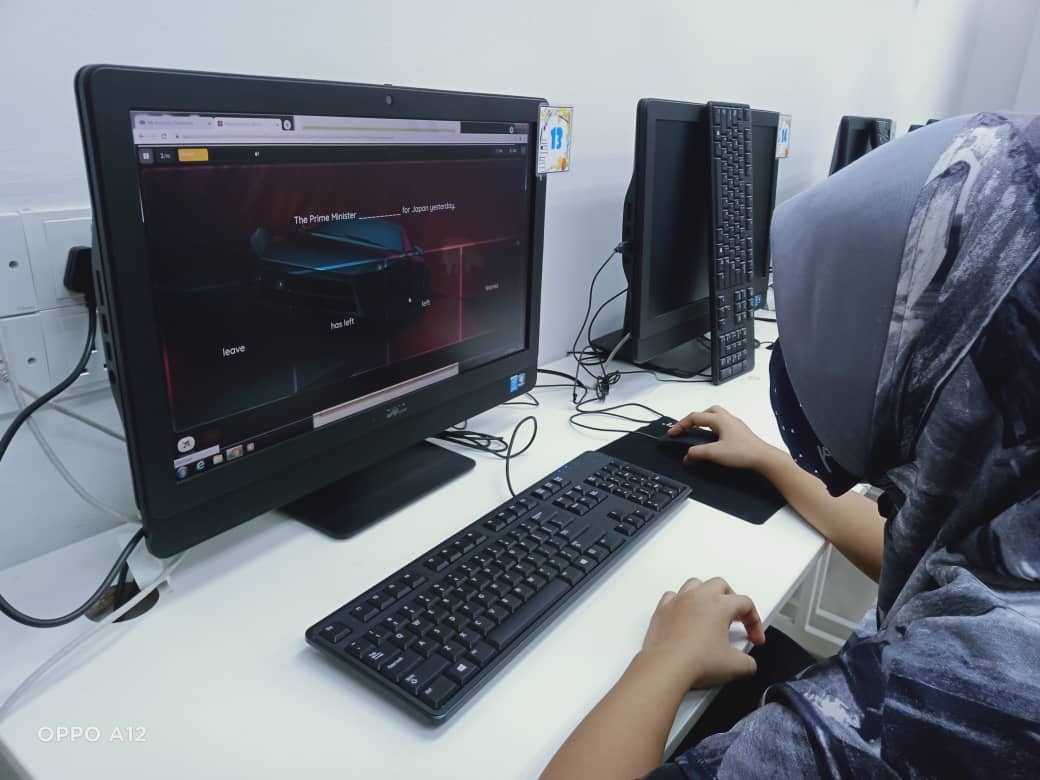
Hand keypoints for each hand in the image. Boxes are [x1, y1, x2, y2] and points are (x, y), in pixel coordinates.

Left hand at [639, 577, 765, 689]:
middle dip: (731, 599)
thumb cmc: (697, 661)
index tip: (754, 637)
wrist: (666, 667)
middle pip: (720, 585)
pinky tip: (685, 616)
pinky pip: (673, 596)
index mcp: (720, 605)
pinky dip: (681, 603)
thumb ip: (749, 662)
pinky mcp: (662, 611)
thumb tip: (747, 664)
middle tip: (735, 618)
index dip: (754, 622)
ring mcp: (678, 601)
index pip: (745, 604)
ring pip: (695, 585)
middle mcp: (698, 597)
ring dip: (706, 595)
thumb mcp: (736, 667)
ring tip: (711, 612)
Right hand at [668, 405, 776, 470]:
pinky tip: (713, 441)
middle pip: (706, 412)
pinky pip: (723, 426)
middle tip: (686, 428)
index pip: (694, 417)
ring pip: (716, 417)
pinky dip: (714, 430)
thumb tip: (687, 455)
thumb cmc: (745, 452)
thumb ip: (697, 453)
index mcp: (719, 419)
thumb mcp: (715, 453)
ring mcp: (735, 425)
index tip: (673, 433)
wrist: (764, 459)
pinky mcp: (740, 433)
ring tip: (698, 433)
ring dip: (704, 423)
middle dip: (694, 419)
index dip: (680, 424)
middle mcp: (728, 419)